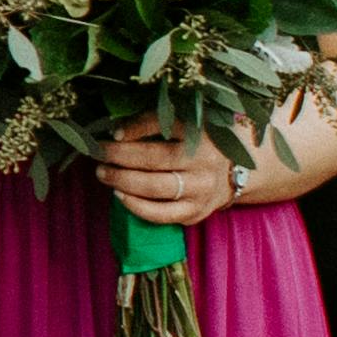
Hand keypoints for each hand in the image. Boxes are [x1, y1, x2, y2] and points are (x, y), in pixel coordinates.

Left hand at [94, 123, 242, 230]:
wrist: (237, 173)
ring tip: (103, 173)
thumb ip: (161, 121)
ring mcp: (201, 189)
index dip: (136, 128)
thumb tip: (117, 127)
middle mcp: (204, 161)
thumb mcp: (192, 124)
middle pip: (154, 159)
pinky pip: (161, 214)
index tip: (114, 132)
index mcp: (203, 134)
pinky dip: (136, 206)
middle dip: (120, 155)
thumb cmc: (203, 143)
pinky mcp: (196, 212)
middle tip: (98, 152)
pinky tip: (120, 196)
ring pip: (155, 187)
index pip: (165, 126)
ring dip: (122, 180)